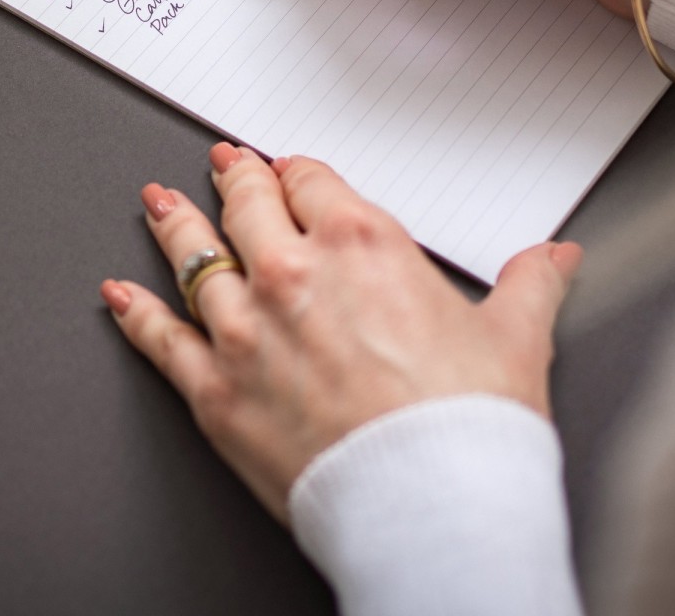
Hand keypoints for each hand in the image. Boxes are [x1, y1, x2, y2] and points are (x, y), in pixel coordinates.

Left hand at [101, 143, 581, 520]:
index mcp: (363, 245)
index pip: (312, 182)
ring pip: (195, 260)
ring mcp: (245, 332)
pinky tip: (120, 296)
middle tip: (221, 167)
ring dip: (174, 227)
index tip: (285, 168)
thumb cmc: (471, 426)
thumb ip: (529, 285)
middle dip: (232, 182)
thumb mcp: (516, 339)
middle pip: (246, 208)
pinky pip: (162, 339)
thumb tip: (555, 259)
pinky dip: (136, 314)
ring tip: (158, 205)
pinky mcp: (215, 392)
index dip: (295, 172)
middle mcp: (293, 275)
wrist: (433, 507)